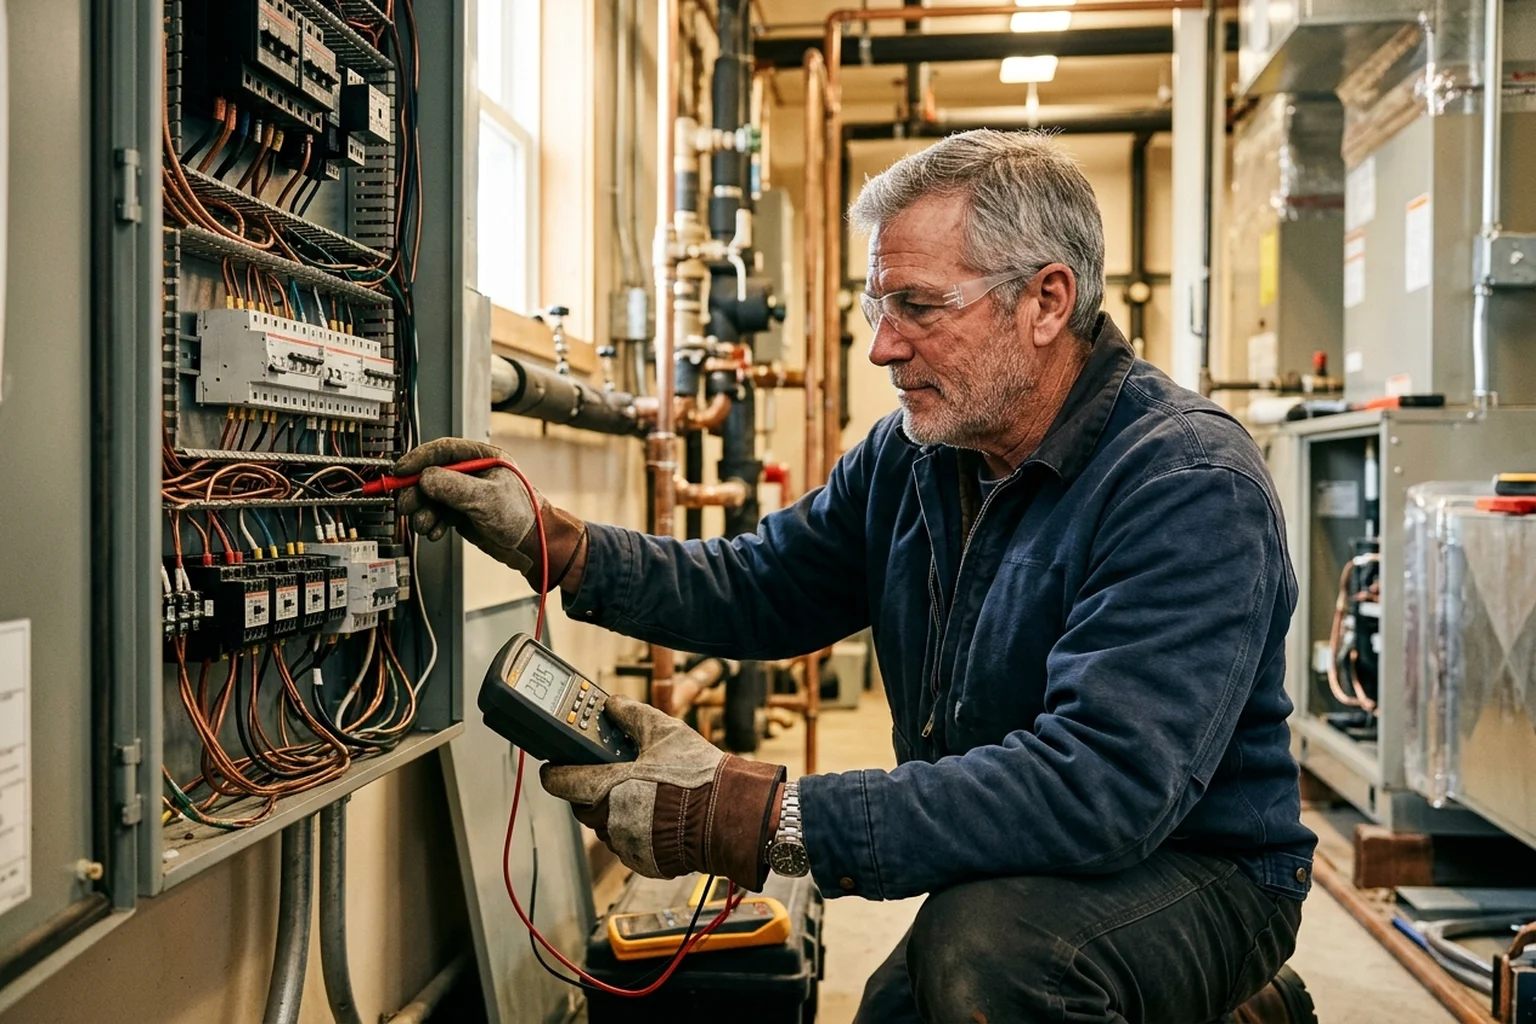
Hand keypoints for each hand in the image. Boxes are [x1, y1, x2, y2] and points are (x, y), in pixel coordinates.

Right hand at [395, 438, 579, 577]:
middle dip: (417, 491)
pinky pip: (438, 513)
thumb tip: (425, 478)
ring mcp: (465, 493)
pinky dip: (432, 523)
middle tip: (407, 505)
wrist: (530, 545)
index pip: (445, 450)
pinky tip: (434, 531)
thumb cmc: (522, 516)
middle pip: (432, 474)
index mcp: (483, 457)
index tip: (401, 470)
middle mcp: (472, 472)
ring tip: (424, 524)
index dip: (419, 459)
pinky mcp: (461, 511)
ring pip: (432, 496)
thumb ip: (455, 487)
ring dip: (423, 511)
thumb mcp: (487, 498)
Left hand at [541, 696, 784, 890]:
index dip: (555, 773)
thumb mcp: (666, 733)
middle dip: (591, 792)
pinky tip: (659, 817)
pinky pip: (629, 845)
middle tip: (609, 776)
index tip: (552, 767)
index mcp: (609, 787)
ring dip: (615, 812)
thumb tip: (613, 704)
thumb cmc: (699, 776)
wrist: (731, 817)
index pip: (561, 783)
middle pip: (583, 806)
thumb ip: (634, 716)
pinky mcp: (644, 863)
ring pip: (607, 827)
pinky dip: (637, 832)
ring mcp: (626, 845)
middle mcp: (610, 820)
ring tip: (644, 795)